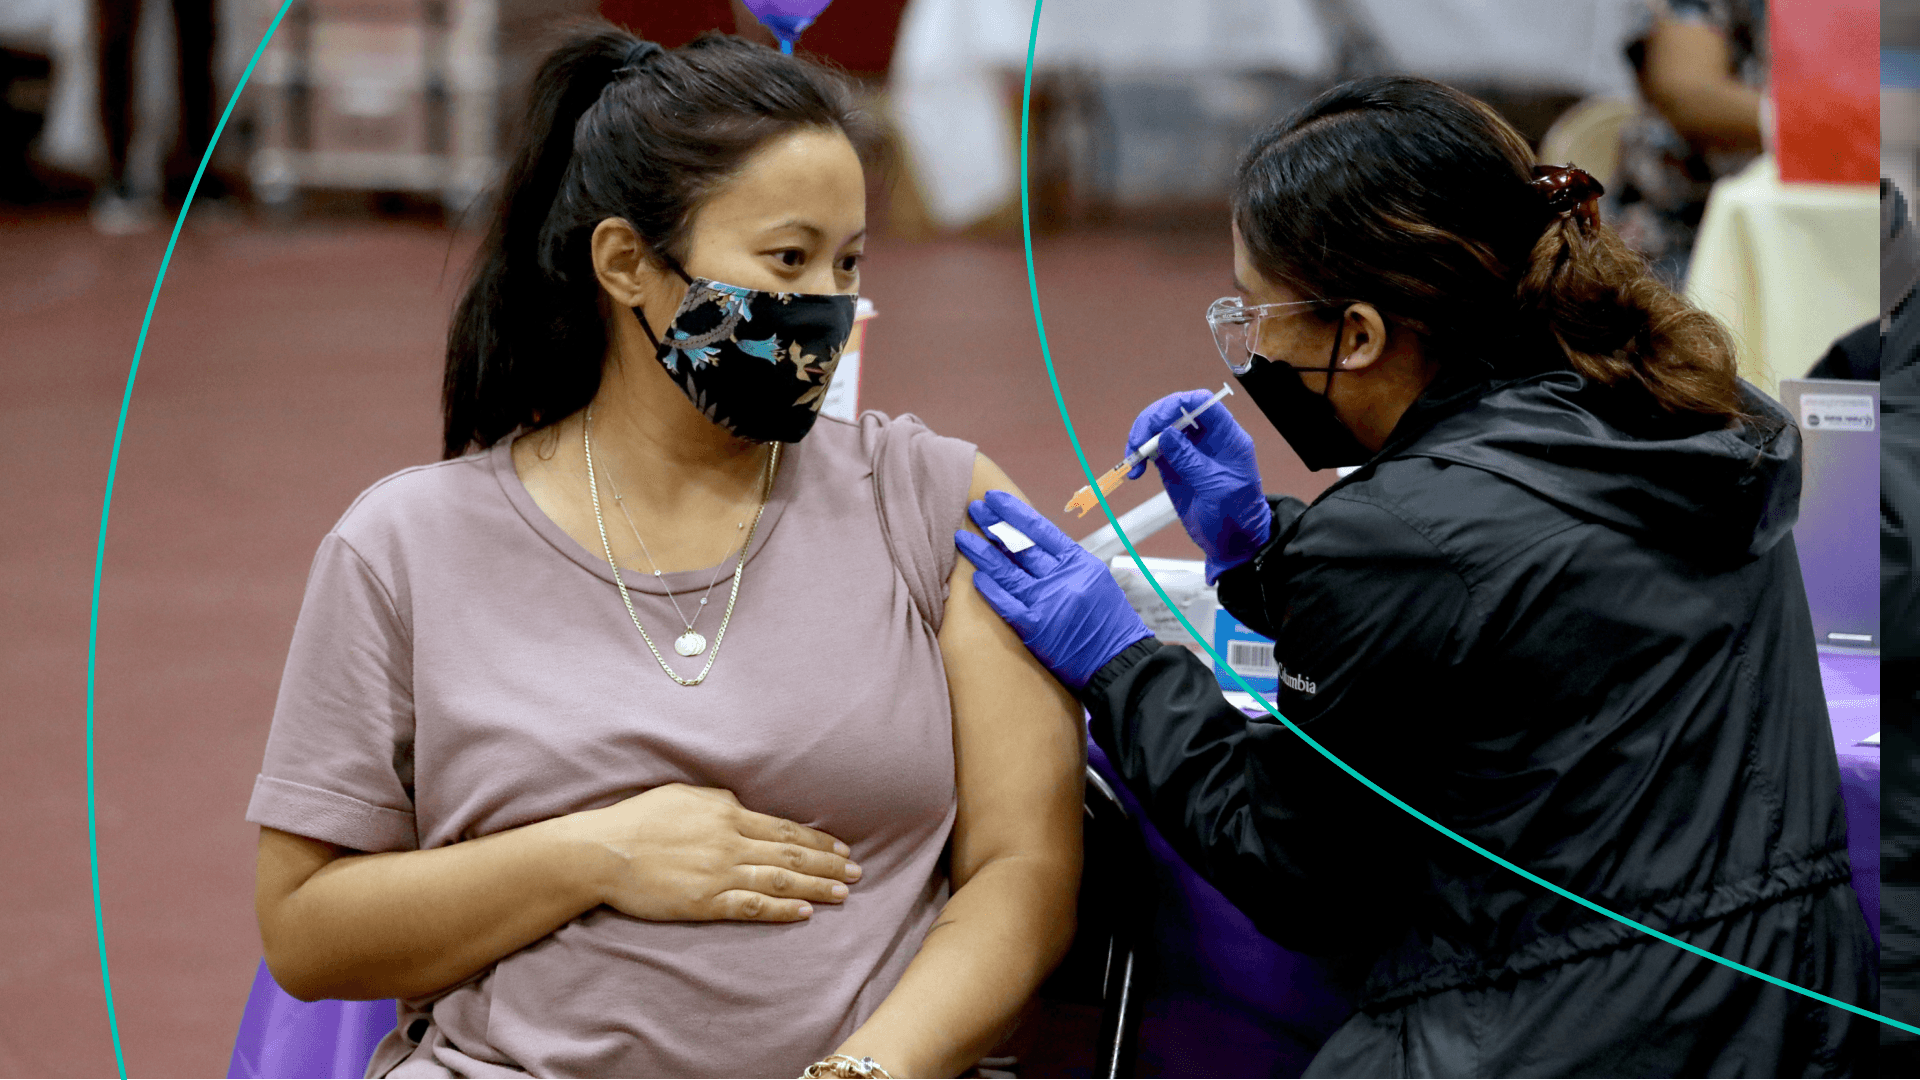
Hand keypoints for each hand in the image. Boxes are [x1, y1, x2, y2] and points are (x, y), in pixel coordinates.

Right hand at [562, 784, 860, 922]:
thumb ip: (719, 803)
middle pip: (791, 854)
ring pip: (780, 880)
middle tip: (858, 874)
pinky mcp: (704, 902)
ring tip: (844, 894)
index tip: (841, 849)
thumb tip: (742, 808)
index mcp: (727, 813)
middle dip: (829, 865)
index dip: (817, 841)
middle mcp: (730, 842)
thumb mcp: (684, 796)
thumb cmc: (638, 819)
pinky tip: (806, 913)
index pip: (784, 828)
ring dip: (817, 887)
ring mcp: (719, 873)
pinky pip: (752, 906)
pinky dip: (782, 910)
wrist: (603, 851)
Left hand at [955, 490, 1155, 690]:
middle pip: (1021, 545)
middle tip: (974, 509)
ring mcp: (1049, 602)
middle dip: (994, 525)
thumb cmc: (1109, 621)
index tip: (994, 499)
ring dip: (982, 553)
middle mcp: (1063, 578)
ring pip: (1007, 571)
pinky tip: (975, 577)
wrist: (1120, 661)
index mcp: (1079, 562)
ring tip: (963, 538)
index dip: (1014, 511)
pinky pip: (1007, 604)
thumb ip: (1066, 562)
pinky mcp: (1037, 629)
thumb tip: (1032, 544)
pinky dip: (990, 590)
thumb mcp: (1095, 580)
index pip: (1041, 529)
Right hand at [1127, 390, 1271, 582]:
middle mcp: (1206, 439)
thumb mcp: (1216, 488)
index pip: (1201, 403)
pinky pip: (1151, 451)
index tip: (1158, 422)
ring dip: (1141, 439)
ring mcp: (1188, 451)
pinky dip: (1138, 457)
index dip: (1177, 405)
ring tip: (1133, 460)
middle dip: (1152, 421)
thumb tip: (1165, 434)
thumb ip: (1191, 460)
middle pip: (1175, 411)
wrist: (1232, 543)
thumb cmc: (1236, 516)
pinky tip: (1134, 471)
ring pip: (1159, 428)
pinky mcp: (1173, 466)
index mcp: (1226, 437)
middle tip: (1138, 442)